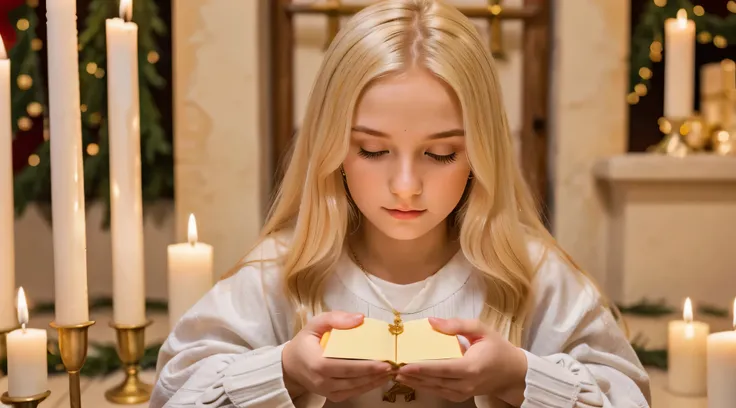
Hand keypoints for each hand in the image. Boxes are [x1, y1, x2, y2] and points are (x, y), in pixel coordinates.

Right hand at [282, 311, 393, 401]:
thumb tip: (360, 318)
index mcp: (317, 363)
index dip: (366, 367)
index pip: (346, 367)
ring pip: (356, 388)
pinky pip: (353, 393)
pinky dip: (368, 386)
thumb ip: (336, 318)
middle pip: (354, 380)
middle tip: (395, 366)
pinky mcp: (332, 396)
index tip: (385, 363)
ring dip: (376, 381)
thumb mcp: (316, 323)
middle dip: (376, 374)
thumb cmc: (306, 341)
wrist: (291, 365)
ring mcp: (327, 392)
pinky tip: (380, 378)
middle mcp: (322, 381)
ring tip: (392, 371)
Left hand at [395, 317, 527, 405]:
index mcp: (472, 367)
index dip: (422, 368)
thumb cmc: (497, 348)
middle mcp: (467, 383)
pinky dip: (424, 386)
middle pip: (435, 381)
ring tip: (396, 373)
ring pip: (434, 389)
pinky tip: (411, 380)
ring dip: (414, 382)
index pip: (443, 369)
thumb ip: (457, 325)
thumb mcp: (481, 330)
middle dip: (412, 375)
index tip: (404, 365)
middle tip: (392, 367)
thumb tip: (432, 321)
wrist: (513, 372)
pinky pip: (439, 392)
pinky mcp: (460, 396)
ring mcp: (463, 393)